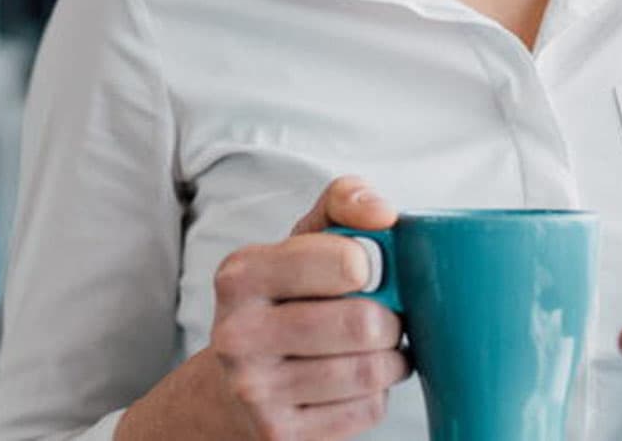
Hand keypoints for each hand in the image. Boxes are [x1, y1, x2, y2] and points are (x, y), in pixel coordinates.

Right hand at [209, 176, 410, 440]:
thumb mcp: (302, 238)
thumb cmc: (283, 297)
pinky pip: (366, 409)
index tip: (369, 268)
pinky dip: (377, 391)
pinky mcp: (281, 435)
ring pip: (370, 370)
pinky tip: (357, 376)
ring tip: (375, 343)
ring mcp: (256, 391)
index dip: (374, 264)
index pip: (346, 262)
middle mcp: (240, 334)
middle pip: (363, 322)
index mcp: (243, 274)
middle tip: (381, 311)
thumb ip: (343, 202)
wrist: (231, 384)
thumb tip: (384, 213)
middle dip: (389, 315)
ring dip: (390, 355)